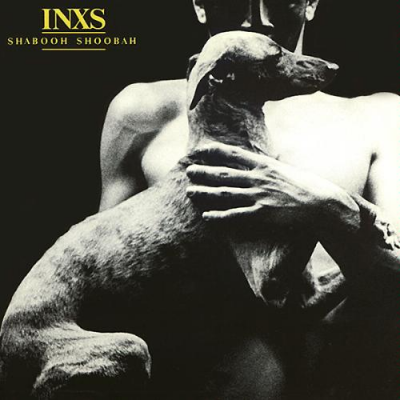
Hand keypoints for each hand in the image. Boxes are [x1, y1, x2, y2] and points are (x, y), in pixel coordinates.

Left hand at [186, 143, 345, 226]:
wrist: (323, 204)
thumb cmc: (307, 185)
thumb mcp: (287, 169)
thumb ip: (270, 166)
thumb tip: (261, 160)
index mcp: (265, 165)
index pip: (235, 154)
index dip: (216, 151)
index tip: (201, 150)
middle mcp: (259, 178)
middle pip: (225, 174)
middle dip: (204, 172)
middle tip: (188, 171)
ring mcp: (260, 196)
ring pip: (226, 194)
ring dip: (205, 193)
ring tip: (189, 192)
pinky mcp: (263, 214)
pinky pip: (236, 215)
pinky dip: (219, 216)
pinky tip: (206, 216)